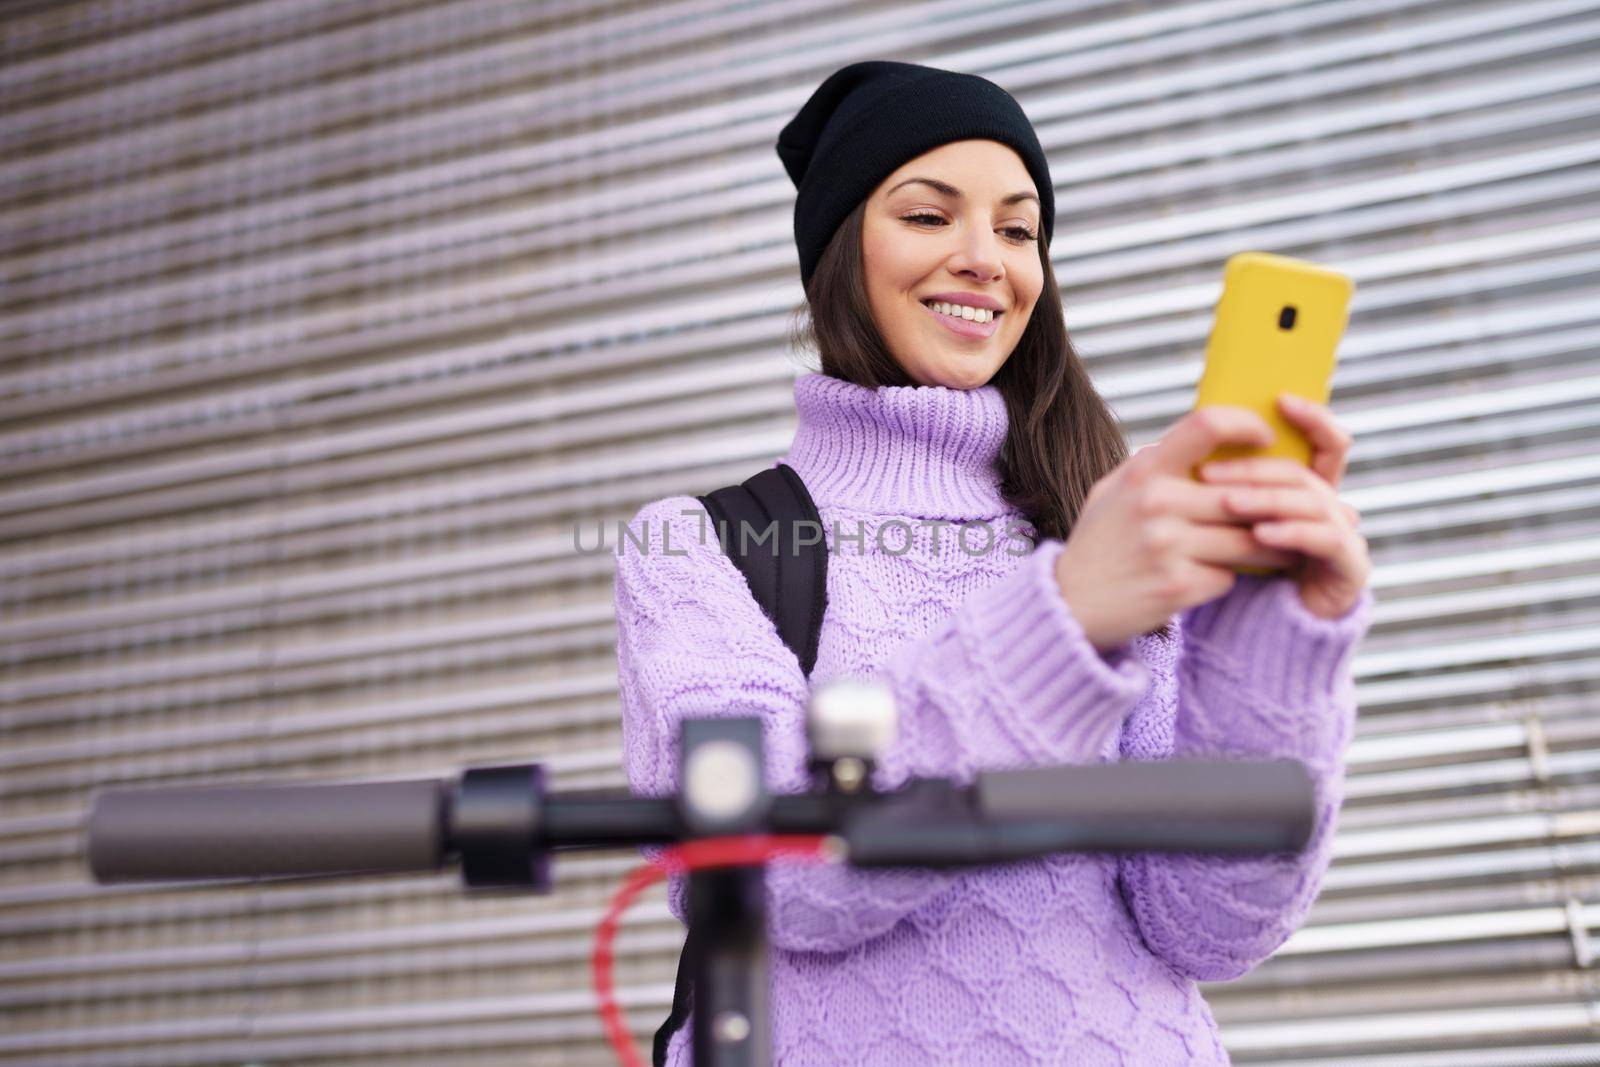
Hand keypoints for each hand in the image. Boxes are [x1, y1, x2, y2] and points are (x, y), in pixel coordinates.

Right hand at [1054, 406, 1302, 651]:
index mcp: (1143, 471)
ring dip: (1269, 546)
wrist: (1068, 604)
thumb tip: (1208, 440)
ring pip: (1248, 540)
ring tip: (1279, 546)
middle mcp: (1156, 503)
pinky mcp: (1179, 586)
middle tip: (1295, 506)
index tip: (1266, 438)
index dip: (1246, 424)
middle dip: (1275, 503)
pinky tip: (1217, 578)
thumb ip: (1156, 466)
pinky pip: (1229, 576)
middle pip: (1244, 494)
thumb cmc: (1098, 543)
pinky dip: (1228, 578)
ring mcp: (1168, 546)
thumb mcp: (1113, 491)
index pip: (1207, 425)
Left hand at [1197, 392, 1369, 619]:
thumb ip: (1220, 486)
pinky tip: (1261, 535)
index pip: (1323, 443)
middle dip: (1256, 469)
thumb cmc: (1234, 574)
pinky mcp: (1351, 569)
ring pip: (1311, 503)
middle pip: (1303, 473)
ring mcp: (1347, 538)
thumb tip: (1186, 439)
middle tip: (1210, 473)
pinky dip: (1292, 533)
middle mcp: (1334, 509)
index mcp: (1308, 493)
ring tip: (1226, 504)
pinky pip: (1326, 541)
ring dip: (1266, 500)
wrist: (1253, 637)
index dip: (1311, 418)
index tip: (1281, 399)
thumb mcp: (1222, 523)